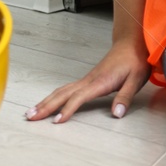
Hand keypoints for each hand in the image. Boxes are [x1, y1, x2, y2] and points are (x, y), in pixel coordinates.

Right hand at [26, 37, 150, 122]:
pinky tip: (49, 103)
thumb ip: (125, 97)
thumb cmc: (134, 61)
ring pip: (61, 90)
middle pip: (62, 93)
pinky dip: (54, 97)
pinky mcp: (87, 80)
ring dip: (46, 101)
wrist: (132, 44)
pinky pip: (66, 89)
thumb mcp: (136, 80)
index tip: (57, 121)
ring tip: (32, 112)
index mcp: (100, 82)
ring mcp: (86, 79)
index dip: (67, 109)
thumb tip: (116, 114)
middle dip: (46, 106)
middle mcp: (89, 80)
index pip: (79, 97)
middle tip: (30, 116)